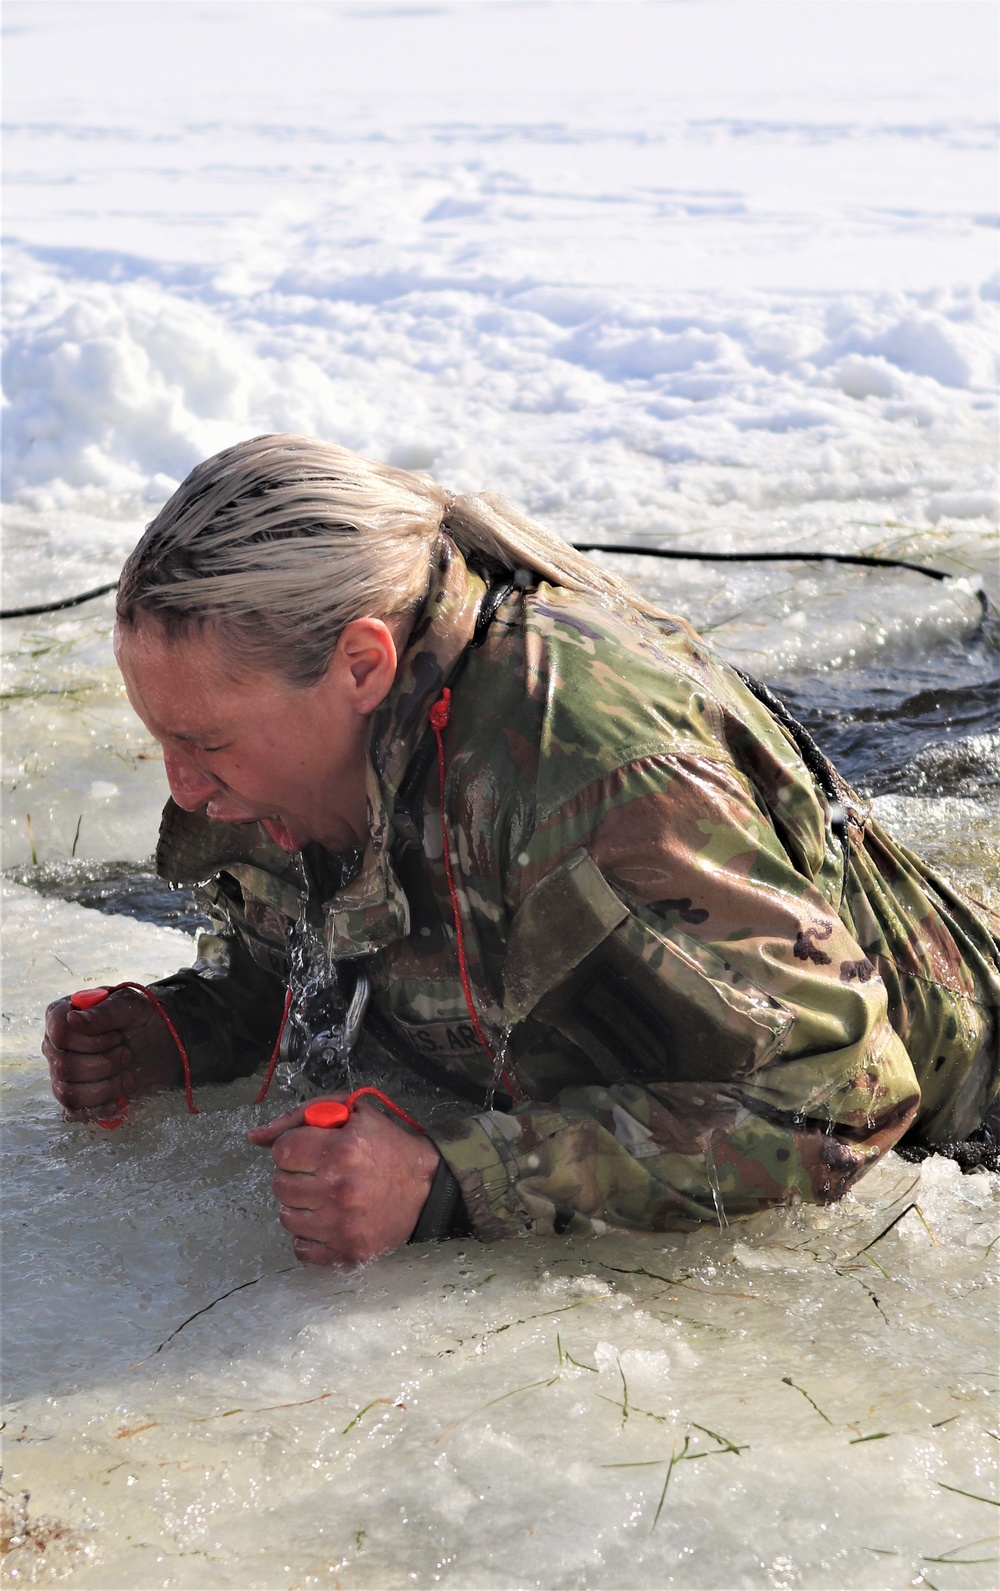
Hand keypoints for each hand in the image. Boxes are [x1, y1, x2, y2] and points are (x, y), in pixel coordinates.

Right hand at [43, 989, 181, 1119]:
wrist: (158, 1042)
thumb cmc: (139, 1017)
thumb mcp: (128, 1005)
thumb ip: (104, 1011)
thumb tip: (73, 1019)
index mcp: (62, 1017)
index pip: (60, 1033)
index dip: (91, 1040)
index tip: (116, 1036)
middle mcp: (55, 1047)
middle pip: (64, 1066)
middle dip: (105, 1063)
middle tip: (126, 1053)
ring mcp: (62, 1074)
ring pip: (67, 1093)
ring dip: (106, 1087)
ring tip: (127, 1075)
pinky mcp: (76, 1097)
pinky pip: (73, 1112)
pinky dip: (98, 1109)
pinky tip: (118, 1100)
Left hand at [248, 1098, 440, 1265]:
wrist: (428, 1190)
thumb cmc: (387, 1146)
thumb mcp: (351, 1114)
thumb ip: (299, 1117)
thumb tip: (253, 1137)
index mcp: (342, 1151)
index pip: (282, 1151)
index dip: (292, 1148)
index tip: (308, 1150)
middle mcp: (339, 1190)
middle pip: (279, 1185)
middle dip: (294, 1175)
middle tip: (317, 1173)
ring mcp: (342, 1226)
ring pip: (286, 1217)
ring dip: (299, 1205)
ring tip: (323, 1196)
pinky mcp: (346, 1253)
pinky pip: (300, 1248)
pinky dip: (309, 1235)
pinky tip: (327, 1220)